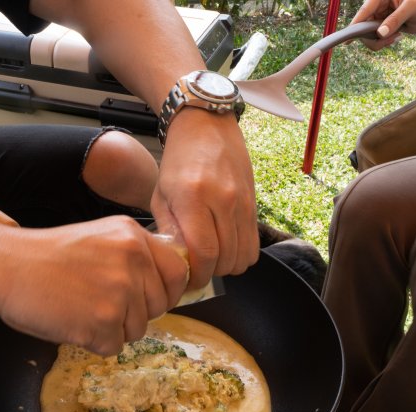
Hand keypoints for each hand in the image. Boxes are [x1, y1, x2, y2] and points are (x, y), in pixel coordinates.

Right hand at [0, 216, 189, 356]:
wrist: (4, 266)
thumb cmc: (45, 257)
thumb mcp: (99, 238)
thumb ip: (132, 256)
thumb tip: (162, 289)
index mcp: (133, 235)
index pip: (178, 272)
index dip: (167, 292)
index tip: (151, 300)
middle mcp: (134, 260)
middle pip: (159, 306)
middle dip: (135, 314)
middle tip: (99, 305)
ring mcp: (121, 291)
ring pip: (137, 330)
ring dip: (112, 329)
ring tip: (79, 309)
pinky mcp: (104, 321)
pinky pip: (114, 346)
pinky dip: (93, 343)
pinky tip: (71, 322)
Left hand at [151, 108, 258, 288]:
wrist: (206, 127)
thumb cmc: (178, 162)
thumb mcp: (160, 195)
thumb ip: (168, 231)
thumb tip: (177, 264)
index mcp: (193, 198)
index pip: (204, 253)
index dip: (197, 275)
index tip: (188, 280)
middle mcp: (222, 200)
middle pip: (225, 258)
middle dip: (210, 273)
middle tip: (197, 270)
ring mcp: (242, 202)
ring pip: (243, 255)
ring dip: (227, 266)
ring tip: (212, 260)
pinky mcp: (254, 203)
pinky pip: (254, 243)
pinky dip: (241, 254)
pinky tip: (226, 248)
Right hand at [352, 0, 415, 48]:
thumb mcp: (411, 8)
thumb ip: (396, 19)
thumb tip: (381, 33)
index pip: (365, 10)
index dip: (355, 24)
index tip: (348, 38)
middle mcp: (377, 6)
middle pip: (362, 26)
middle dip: (372, 37)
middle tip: (386, 42)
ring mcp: (379, 17)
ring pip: (368, 35)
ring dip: (379, 42)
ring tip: (395, 38)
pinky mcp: (382, 27)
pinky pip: (375, 39)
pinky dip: (383, 42)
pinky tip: (396, 37)